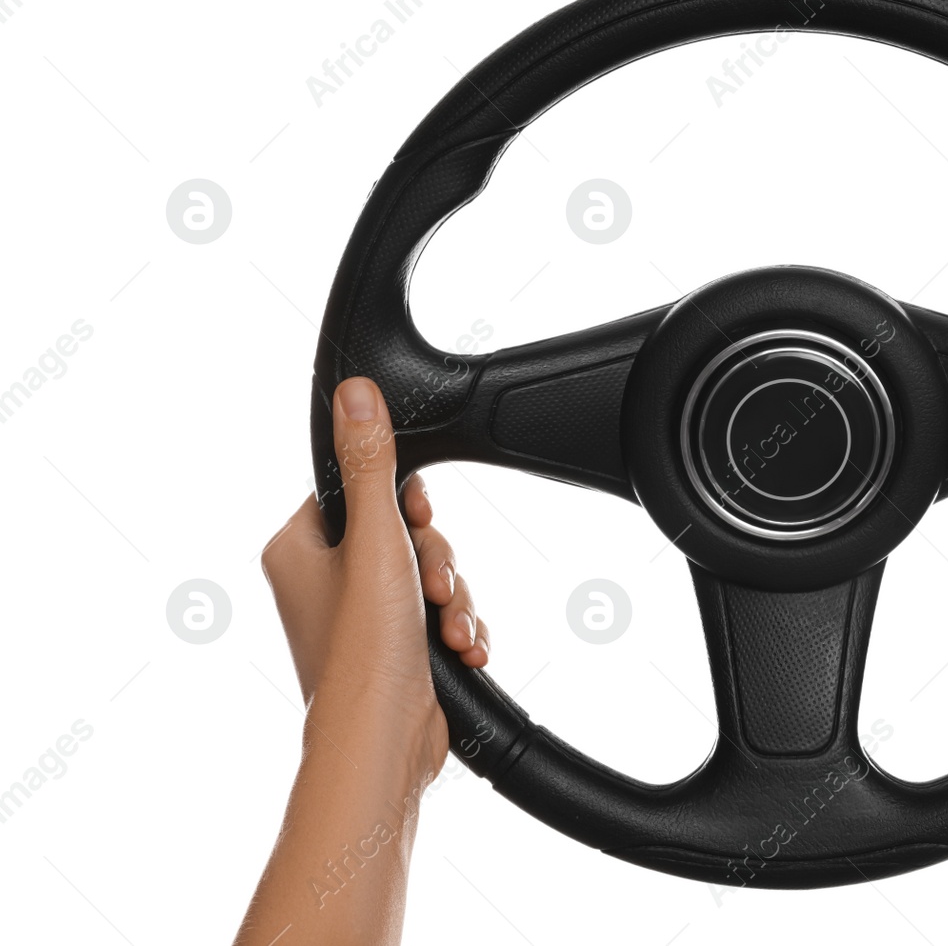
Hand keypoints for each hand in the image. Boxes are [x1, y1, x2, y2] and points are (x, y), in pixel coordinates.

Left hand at [260, 376, 490, 775]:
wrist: (384, 742)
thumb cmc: (364, 653)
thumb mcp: (376, 540)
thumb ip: (372, 464)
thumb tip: (354, 393)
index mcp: (298, 550)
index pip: (358, 490)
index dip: (402, 504)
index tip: (418, 522)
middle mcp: (323, 583)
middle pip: (404, 533)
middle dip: (436, 562)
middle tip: (432, 588)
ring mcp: (359, 619)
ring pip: (428, 574)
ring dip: (454, 598)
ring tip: (450, 628)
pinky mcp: (394, 650)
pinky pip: (439, 614)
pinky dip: (457, 627)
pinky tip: (461, 648)